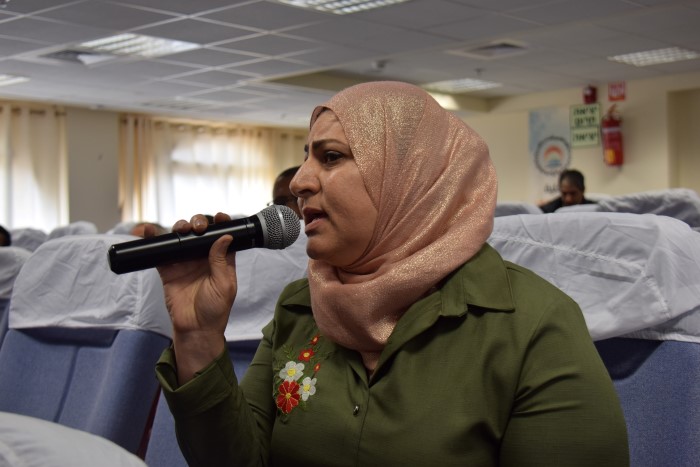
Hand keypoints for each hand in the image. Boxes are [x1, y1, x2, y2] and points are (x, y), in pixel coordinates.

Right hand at [148, 212, 236, 382]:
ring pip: (181, 237)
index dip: (221, 223)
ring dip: (180, 227)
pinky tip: (149, 230)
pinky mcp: (168, 269)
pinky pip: (160, 251)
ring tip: (181, 228)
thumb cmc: (215, 309)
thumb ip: (221, 260)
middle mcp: (203, 257)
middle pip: (200, 232)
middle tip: (197, 227)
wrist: (195, 328)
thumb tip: (225, 236)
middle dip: (198, 223)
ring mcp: (185, 262)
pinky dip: (154, 239)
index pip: (222, 236)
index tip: (220, 216)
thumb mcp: (224, 284)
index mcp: (221, 260)